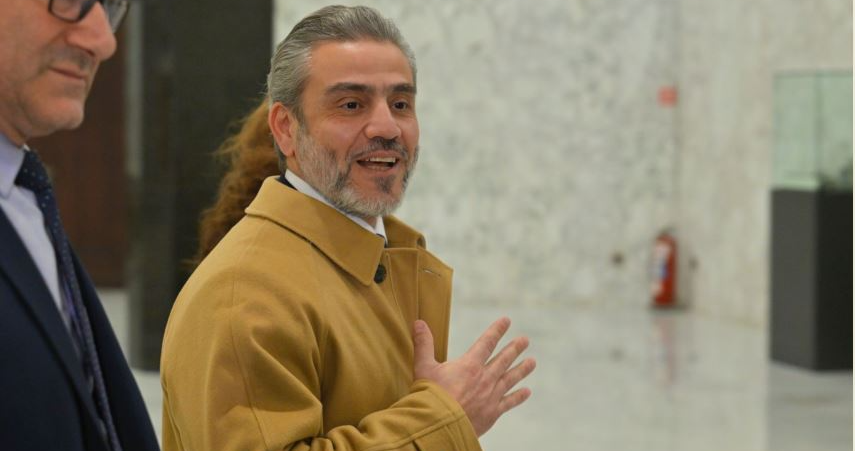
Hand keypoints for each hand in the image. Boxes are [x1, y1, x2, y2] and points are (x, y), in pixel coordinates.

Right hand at [412, 317, 535, 435]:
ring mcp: (490, 396)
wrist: (439, 425)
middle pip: (503, 359)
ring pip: (510, 378)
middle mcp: (484, 378)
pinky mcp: (492, 412)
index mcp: (469, 365)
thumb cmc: (429, 396)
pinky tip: (527, 392)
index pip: (486, 343)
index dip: (497, 330)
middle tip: (525, 340)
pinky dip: (518, 396)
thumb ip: (423, 344)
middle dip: (514, 348)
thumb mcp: (423, 366)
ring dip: (522, 369)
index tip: (507, 321)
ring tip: (532, 362)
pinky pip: (509, 402)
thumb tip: (418, 322)